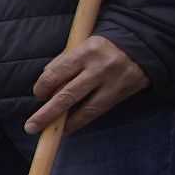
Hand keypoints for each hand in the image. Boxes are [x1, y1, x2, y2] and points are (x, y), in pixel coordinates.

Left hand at [25, 35, 148, 133]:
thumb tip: (44, 85)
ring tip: (55, 132)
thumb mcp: (82, 45)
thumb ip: (62, 62)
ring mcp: (115, 82)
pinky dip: (86, 119)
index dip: (42, 88)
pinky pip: (102, 109)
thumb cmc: (103, 45)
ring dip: (69, 123)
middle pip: (67, 96)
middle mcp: (101, 68)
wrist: (143, 42)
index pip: (56, 74)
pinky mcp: (126, 92)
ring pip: (88, 109)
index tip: (38, 95)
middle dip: (47, 114)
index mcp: (86, 51)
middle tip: (31, 127)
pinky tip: (73, 125)